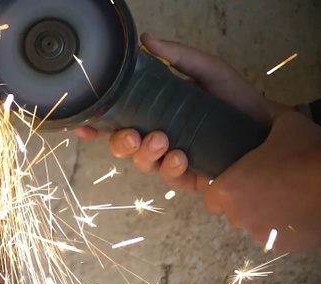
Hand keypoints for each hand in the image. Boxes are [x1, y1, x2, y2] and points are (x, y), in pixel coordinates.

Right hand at [74, 33, 293, 191]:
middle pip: (122, 147)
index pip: (117, 121)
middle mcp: (156, 138)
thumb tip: (148, 40)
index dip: (96, 126)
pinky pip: (171, 179)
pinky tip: (182, 157)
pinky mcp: (190, 177)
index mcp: (153, 114)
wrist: (265, 124)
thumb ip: (177, 57)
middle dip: (120, 143)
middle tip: (133, 134)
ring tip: (162, 140)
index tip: (82, 125)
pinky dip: (172, 169)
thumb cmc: (234, 97)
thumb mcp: (206, 70)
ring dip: (146, 154)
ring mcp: (171, 159)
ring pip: (143, 164)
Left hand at [205, 111, 320, 251]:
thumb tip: (262, 109)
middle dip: (246, 200)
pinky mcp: (287, 247)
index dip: (224, 188)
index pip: (212, 197)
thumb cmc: (308, 152)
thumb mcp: (285, 124)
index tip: (239, 178)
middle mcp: (239, 217)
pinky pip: (279, 235)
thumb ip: (264, 120)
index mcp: (228, 190)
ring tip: (288, 194)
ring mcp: (263, 235)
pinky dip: (286, 225)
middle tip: (268, 182)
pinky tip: (302, 208)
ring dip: (266, 213)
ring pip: (257, 224)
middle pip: (234, 211)